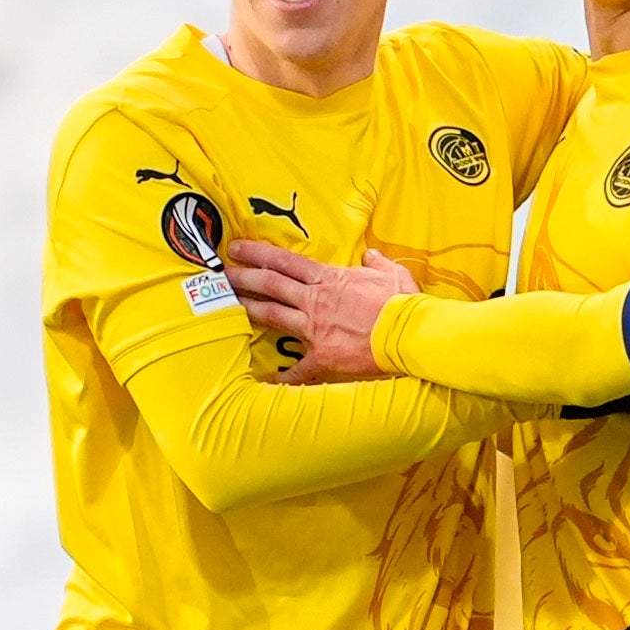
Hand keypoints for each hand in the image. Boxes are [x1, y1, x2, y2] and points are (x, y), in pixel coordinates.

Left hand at [223, 241, 417, 382]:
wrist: (408, 333)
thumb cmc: (402, 303)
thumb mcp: (392, 273)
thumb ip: (377, 263)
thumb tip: (370, 255)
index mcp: (330, 278)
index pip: (286, 261)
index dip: (258, 253)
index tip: (237, 248)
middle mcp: (316, 300)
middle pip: (271, 284)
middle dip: (243, 277)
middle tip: (220, 274)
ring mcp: (316, 328)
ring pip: (273, 315)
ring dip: (248, 309)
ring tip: (227, 306)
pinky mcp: (322, 355)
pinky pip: (298, 368)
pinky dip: (284, 376)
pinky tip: (270, 380)